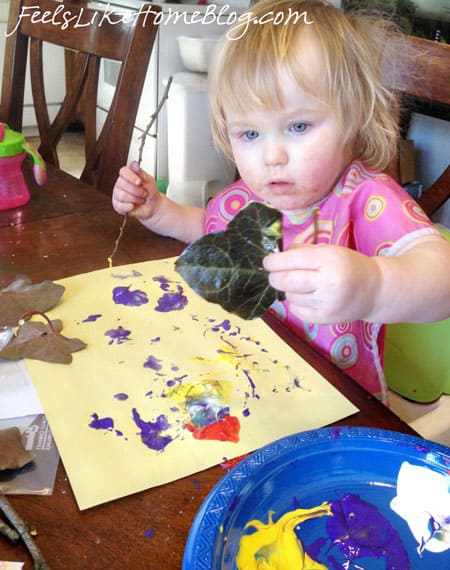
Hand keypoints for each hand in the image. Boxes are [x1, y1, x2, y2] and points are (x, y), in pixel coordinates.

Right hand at [112, 161, 159, 220]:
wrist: (153, 206)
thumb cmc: (150, 192)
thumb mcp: (149, 180)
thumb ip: (141, 173)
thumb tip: (135, 164)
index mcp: (127, 175)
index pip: (123, 171)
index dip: (131, 177)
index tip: (139, 182)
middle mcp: (121, 183)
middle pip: (122, 184)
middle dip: (137, 191)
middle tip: (144, 193)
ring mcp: (117, 194)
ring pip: (122, 195)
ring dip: (135, 199)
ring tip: (140, 199)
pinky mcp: (117, 204)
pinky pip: (120, 206)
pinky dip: (130, 207)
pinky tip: (134, 205)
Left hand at [264, 244, 380, 323]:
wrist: (374, 290)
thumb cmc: (348, 266)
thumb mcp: (329, 250)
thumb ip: (303, 250)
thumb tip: (276, 255)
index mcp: (329, 259)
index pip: (291, 260)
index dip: (273, 262)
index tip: (267, 263)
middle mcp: (328, 282)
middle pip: (286, 281)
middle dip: (274, 277)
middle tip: (274, 275)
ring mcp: (327, 303)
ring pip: (290, 297)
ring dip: (288, 290)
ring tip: (300, 285)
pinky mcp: (326, 318)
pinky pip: (297, 312)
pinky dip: (295, 304)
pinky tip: (305, 297)